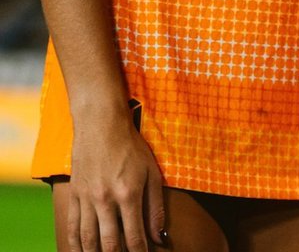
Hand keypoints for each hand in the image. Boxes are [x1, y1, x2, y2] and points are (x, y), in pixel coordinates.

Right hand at [65, 104, 166, 250]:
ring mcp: (87, 199)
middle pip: (109, 244)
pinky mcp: (74, 196)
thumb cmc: (132, 147)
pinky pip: (72, 228)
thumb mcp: (152, 171)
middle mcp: (106, 200)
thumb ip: (156, 205)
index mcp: (128, 194)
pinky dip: (76, 245)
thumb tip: (159, 236)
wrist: (101, 126)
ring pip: (89, 240)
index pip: (134, 236)